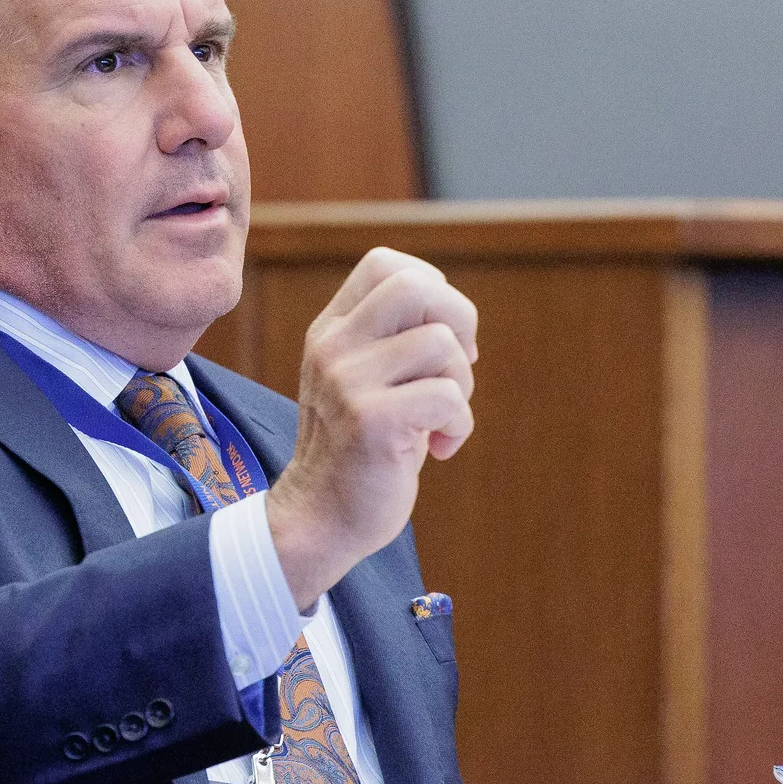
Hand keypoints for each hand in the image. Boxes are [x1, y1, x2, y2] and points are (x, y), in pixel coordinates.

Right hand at [264, 248, 477, 609]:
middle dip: (459, 321)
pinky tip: (441, 448)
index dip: (432, 288)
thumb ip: (394, 339)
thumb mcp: (365, 379)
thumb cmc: (361, 448)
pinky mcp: (371, 420)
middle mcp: (333, 347)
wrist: (321, 519)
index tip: (439, 334)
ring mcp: (347, 382)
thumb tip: (457, 315)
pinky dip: (460, 426)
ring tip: (441, 419)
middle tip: (457, 367)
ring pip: (441, 344)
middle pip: (416, 286)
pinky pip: (448, 397)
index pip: (385, 264)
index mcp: (331, 330)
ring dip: (462, 385)